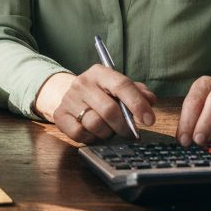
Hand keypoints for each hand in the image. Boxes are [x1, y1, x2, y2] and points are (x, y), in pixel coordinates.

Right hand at [40, 66, 156, 142]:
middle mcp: (82, 83)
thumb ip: (138, 92)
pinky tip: (94, 132)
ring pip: (95, 125)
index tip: (149, 120)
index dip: (138, 104)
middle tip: (131, 133)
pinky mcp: (60, 116)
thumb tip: (150, 100)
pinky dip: (91, 138)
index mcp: (100, 73)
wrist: (69, 94)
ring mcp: (69, 99)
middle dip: (124, 126)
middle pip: (109, 110)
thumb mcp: (119, 87)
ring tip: (109, 129)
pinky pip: (80, 134)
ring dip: (108, 132)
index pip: (122, 85)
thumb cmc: (101, 93)